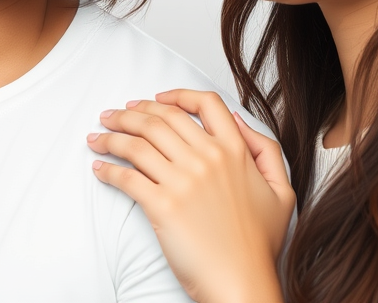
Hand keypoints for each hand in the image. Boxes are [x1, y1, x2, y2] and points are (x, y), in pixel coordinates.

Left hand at [87, 89, 293, 302]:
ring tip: (96, 137)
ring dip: (111, 135)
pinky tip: (99, 168)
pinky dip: (108, 169)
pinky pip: (126, 177)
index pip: (204, 104)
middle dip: (130, 112)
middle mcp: (208, 158)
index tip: (155, 98)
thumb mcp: (281, 190)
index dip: (176, 95)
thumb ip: (265, 151)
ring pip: (138, 143)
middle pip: (160, 118)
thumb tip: (236, 121)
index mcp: (236, 151)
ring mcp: (184, 181)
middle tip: (112, 115)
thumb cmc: (259, 244)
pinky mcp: (163, 205)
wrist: (242, 282)